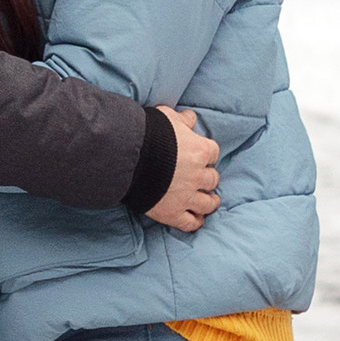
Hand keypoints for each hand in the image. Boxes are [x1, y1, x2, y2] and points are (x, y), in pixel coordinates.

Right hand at [147, 105, 220, 233]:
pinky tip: (197, 219)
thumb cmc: (147, 133)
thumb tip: (190, 118)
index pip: (213, 153)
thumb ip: (181, 119)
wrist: (127, 157)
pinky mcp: (173, 213)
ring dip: (209, 201)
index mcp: (199, 151)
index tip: (201, 157)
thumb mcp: (166, 118)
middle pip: (212, 179)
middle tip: (202, 179)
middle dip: (207, 178)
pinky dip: (196, 221)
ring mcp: (186, 197)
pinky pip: (191, 223)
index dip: (206, 155)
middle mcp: (197, 175)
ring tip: (209, 201)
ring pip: (208, 203)